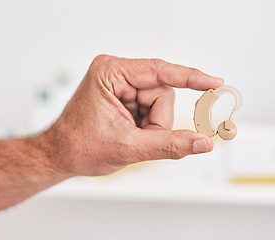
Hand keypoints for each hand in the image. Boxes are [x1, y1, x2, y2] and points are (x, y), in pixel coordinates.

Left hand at [40, 55, 223, 175]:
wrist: (60, 155)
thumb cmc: (80, 147)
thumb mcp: (128, 148)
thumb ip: (169, 144)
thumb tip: (203, 142)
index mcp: (111, 73)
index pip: (160, 72)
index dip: (191, 78)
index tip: (214, 82)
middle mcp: (117, 74)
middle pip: (162, 93)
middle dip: (157, 122)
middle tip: (140, 138)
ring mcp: (121, 85)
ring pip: (159, 104)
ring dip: (152, 126)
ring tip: (131, 136)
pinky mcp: (125, 96)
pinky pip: (151, 109)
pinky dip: (147, 126)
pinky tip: (130, 132)